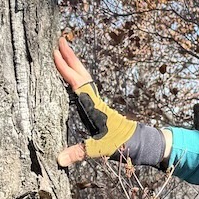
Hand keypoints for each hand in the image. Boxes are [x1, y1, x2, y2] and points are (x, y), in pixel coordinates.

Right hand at [53, 35, 137, 166]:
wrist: (143, 144)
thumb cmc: (124, 145)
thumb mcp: (100, 149)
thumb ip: (79, 153)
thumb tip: (58, 160)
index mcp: (95, 106)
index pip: (78, 83)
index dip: (66, 69)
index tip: (55, 53)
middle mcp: (97, 101)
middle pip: (82, 73)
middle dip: (71, 56)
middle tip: (60, 39)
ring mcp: (99, 103)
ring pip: (85, 77)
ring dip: (75, 63)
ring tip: (64, 50)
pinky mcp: (100, 107)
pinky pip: (86, 86)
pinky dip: (78, 76)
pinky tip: (73, 76)